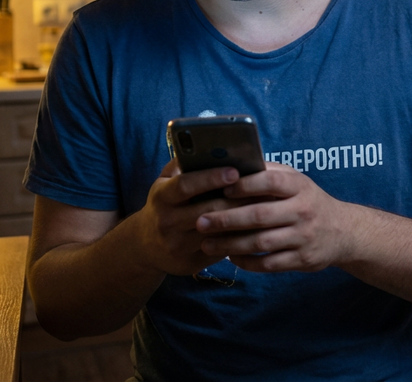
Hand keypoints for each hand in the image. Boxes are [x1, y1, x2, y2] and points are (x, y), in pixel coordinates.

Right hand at [133, 159, 255, 275]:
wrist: (146, 244)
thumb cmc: (165, 203)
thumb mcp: (165, 183)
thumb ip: (183, 165)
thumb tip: (210, 149)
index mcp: (161, 196)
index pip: (186, 185)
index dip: (211, 178)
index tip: (235, 171)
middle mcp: (166, 221)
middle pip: (207, 210)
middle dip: (237, 200)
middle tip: (263, 189)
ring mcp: (178, 245)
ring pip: (217, 232)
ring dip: (243, 220)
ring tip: (266, 206)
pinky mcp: (190, 262)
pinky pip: (220, 250)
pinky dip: (240, 238)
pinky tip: (257, 227)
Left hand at [194, 163, 355, 272]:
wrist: (343, 231)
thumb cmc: (308, 201)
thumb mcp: (297, 181)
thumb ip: (270, 172)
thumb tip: (233, 164)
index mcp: (300, 187)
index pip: (271, 182)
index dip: (246, 184)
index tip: (222, 188)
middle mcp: (303, 211)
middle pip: (260, 216)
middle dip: (226, 219)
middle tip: (201, 221)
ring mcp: (304, 238)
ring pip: (261, 243)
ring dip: (230, 244)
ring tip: (207, 243)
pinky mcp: (302, 260)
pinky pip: (268, 264)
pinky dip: (247, 262)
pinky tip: (230, 258)